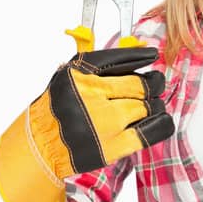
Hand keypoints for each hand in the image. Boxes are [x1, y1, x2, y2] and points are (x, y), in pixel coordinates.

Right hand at [0, 45, 174, 201]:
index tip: (151, 55)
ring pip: (147, 107)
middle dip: (153, 84)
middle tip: (156, 85)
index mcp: (80, 75)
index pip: (119, 59)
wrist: (41, 146)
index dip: (140, 56)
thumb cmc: (55, 113)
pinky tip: (161, 119)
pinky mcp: (113, 145)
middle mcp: (92, 96)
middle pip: (140, 85)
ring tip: (153, 105)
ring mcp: (104, 122)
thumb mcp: (67, 80)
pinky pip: (149, 131)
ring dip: (155, 105)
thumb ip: (95, 69)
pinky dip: (161, 123)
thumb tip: (132, 56)